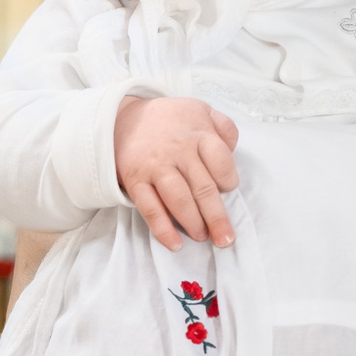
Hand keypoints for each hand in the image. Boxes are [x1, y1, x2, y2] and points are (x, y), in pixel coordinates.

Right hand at [114, 96, 238, 249]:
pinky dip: (162, 228)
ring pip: (179, 200)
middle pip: (203, 187)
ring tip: (202, 237)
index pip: (221, 161)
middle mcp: (178, 151)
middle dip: (217, 217)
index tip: (227, 190)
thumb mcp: (200, 111)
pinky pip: (150, 208)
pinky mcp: (135, 181)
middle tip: (226, 239)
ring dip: (193, 223)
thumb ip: (224, 127)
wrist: (122, 118)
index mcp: (198, 134)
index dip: (228, 181)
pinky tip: (174, 244)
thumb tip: (234, 151)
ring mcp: (155, 167)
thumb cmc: (170, 120)